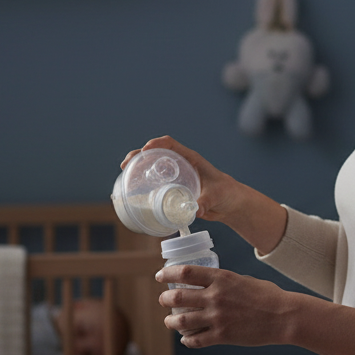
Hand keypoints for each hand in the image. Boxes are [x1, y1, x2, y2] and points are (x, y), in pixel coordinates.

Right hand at [121, 135, 286, 252]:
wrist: (230, 203)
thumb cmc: (226, 193)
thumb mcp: (216, 196)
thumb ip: (206, 202)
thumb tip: (194, 210)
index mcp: (192, 159)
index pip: (171, 145)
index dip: (156, 144)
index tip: (144, 151)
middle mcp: (181, 164)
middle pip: (156, 153)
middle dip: (139, 155)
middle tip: (126, 165)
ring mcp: (177, 176)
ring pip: (153, 167)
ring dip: (138, 167)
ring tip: (124, 174)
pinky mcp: (174, 187)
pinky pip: (156, 182)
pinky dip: (144, 183)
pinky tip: (133, 191)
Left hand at [156, 264, 293, 348]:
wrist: (283, 316)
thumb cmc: (267, 296)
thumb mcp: (243, 280)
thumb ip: (224, 282)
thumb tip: (210, 285)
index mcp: (221, 278)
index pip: (185, 273)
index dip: (168, 274)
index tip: (160, 276)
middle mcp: (215, 297)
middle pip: (177, 297)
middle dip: (165, 299)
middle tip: (163, 299)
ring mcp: (217, 318)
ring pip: (181, 321)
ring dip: (171, 322)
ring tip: (170, 321)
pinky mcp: (222, 336)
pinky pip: (195, 340)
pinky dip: (187, 340)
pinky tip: (187, 338)